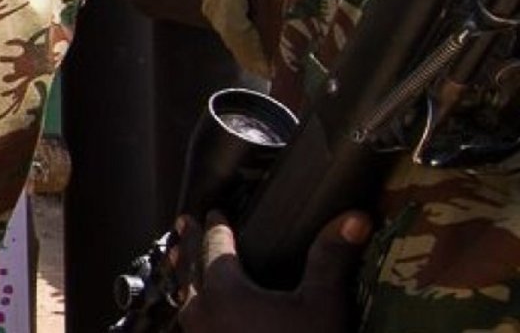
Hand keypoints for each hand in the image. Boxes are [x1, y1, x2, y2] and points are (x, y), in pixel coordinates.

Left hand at [177, 211, 367, 332]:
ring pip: (184, 297)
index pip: (216, 248)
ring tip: (178, 261)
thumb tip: (356, 216)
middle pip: (191, 269)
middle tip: (182, 224)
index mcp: (224, 292)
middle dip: (189, 245)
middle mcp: (202, 313)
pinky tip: (195, 312)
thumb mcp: (322, 307)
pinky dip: (190, 306)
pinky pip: (190, 323)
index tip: (214, 212)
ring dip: (183, 275)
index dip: (217, 228)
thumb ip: (330, 259)